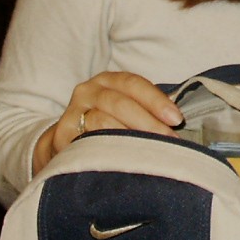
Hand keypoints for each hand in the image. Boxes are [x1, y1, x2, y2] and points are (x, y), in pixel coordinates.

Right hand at [32, 70, 183, 173]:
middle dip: (148, 122)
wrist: (66, 140)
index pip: (134, 84)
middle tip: (169, 140)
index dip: (156, 100)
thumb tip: (177, 124)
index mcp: (108, 81)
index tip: (176, 119)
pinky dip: (107, 149)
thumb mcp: (124, 110)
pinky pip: (87, 141)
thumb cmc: (107, 124)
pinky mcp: (62, 133)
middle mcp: (89, 90)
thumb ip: (147, 111)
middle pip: (119, 102)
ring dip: (129, 137)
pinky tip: (123, 158)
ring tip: (150, 152)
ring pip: (102, 121)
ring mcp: (73, 111)